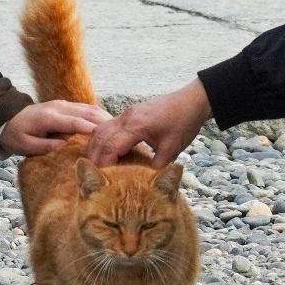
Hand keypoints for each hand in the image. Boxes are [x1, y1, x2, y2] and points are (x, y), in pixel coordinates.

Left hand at [0, 100, 110, 156]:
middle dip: (105, 124)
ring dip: (105, 119)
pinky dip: (100, 116)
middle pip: (87, 112)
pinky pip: (87, 109)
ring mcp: (64, 104)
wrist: (7, 118)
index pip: (74, 122)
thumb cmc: (16, 135)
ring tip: (120, 132)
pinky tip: (110, 126)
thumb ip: (44, 146)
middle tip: (121, 137)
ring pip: (90, 108)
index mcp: (49, 117)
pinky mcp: (67, 106)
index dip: (91, 129)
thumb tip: (64, 147)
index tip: (107, 138)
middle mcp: (59, 107)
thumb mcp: (25, 145)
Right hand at [86, 79, 211, 168]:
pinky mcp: (130, 113)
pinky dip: (103, 139)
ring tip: (95, 164)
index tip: (101, 179)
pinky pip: (109, 125)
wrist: (192, 101)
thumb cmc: (183, 123)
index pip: (111, 146)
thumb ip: (156, 167)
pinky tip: (106, 150)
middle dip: (95, 156)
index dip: (104, 163)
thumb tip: (145, 183)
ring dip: (96, 146)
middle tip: (92, 175)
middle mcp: (127, 118)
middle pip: (101, 137)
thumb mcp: (172, 149)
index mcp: (136, 126)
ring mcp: (127, 113)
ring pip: (102, 129)